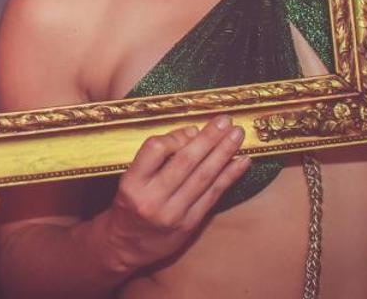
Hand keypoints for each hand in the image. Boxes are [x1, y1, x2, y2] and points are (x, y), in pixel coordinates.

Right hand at [101, 116, 249, 272]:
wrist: (125, 246)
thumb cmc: (128, 206)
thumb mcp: (130, 179)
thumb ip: (156, 159)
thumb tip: (192, 133)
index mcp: (132, 183)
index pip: (155, 149)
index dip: (175, 136)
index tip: (191, 129)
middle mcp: (152, 199)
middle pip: (185, 162)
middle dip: (209, 138)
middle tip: (226, 120)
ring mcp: (173, 214)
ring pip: (203, 177)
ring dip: (223, 153)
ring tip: (237, 135)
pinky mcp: (189, 225)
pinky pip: (212, 195)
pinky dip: (229, 176)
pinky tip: (241, 161)